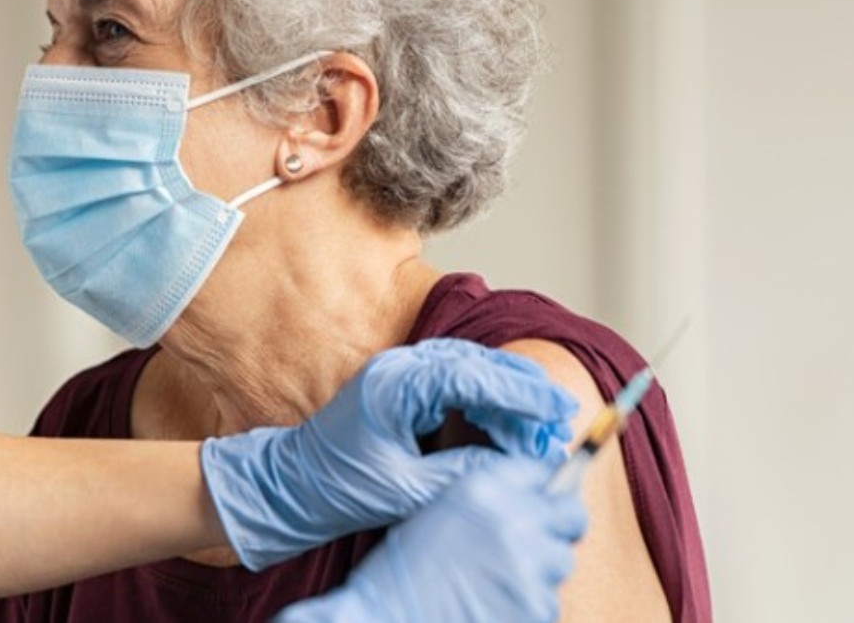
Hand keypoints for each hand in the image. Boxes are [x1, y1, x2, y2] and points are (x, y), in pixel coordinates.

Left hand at [201, 338, 576, 569]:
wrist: (292, 486)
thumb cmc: (337, 487)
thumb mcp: (407, 490)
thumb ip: (463, 473)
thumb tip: (516, 465)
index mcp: (395, 385)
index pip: (473, 376)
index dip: (521, 392)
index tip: (556, 410)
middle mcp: (399, 367)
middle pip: (478, 364)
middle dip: (523, 392)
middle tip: (560, 419)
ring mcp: (401, 372)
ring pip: (472, 370)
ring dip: (508, 396)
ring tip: (541, 427)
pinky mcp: (404, 386)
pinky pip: (457, 382)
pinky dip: (487, 401)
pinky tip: (507, 426)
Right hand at [274, 456, 588, 622]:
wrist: (387, 617)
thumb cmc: (403, 573)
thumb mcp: (440, 512)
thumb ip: (490, 499)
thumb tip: (536, 500)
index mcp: (485, 489)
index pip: (545, 472)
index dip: (549, 489)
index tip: (549, 500)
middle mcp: (514, 519)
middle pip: (572, 515)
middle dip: (559, 528)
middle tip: (535, 545)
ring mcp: (530, 564)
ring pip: (561, 563)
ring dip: (539, 572)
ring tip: (497, 583)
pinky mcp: (536, 606)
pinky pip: (549, 602)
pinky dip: (527, 606)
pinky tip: (494, 605)